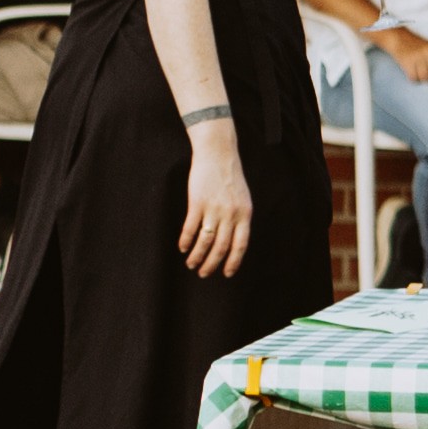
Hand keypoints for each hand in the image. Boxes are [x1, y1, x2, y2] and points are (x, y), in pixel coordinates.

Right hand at [178, 127, 253, 275]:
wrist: (218, 154)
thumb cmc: (230, 177)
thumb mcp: (242, 198)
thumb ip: (239, 218)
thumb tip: (234, 241)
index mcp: (245, 214)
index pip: (241, 245)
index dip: (234, 261)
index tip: (227, 274)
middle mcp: (231, 214)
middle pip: (221, 247)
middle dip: (212, 264)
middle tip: (203, 274)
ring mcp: (214, 209)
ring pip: (205, 241)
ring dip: (197, 256)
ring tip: (191, 264)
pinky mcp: (197, 203)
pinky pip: (190, 228)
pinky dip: (186, 241)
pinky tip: (182, 247)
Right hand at [370, 25, 427, 83]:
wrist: (400, 39)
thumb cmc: (422, 49)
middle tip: (427, 73)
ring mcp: (418, 56)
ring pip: (425, 78)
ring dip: (422, 79)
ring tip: (419, 72)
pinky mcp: (407, 61)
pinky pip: (414, 78)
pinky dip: (413, 78)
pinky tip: (412, 71)